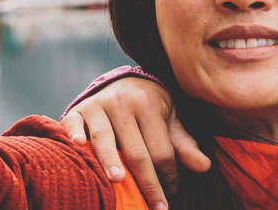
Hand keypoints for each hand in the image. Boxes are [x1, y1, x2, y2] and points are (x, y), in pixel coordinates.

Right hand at [61, 76, 209, 209]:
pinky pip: (73, 122)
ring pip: (104, 138)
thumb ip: (185, 144)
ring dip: (110, 159)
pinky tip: (78, 145)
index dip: (168, 175)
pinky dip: (73, 133)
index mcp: (150, 105)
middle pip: (136, 150)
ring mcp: (99, 105)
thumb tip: (205, 167)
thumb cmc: (150, 107)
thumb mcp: (171, 120)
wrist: (123, 81)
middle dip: (146, 181)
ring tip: (119, 181)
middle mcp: (123, 103)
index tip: (171, 195)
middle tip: (155, 206)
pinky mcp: (79, 110)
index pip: (161, 149)